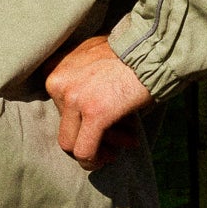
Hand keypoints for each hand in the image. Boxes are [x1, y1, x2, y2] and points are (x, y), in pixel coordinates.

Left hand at [45, 35, 153, 172]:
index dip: (84, 120)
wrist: (152, 48)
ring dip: (103, 146)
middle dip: (95, 134)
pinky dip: (97, 160)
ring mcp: (73, 98)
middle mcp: (57, 83)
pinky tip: (115, 154)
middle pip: (66, 127)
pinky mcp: (93, 113)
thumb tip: (84, 115)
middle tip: (122, 136)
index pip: (60, 109)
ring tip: (129, 140)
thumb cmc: (128, 53)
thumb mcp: (92, 58)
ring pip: (73, 143)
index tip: (107, 122)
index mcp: (54, 69)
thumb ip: (80, 81)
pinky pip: (85, 151)